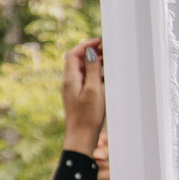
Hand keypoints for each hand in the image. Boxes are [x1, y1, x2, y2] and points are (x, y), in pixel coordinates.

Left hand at [62, 37, 106, 154]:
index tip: (99, 42)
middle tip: (107, 50)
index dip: (85, 45)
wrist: (81, 137)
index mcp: (70, 79)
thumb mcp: (93, 90)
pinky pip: (87, 81)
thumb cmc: (88, 116)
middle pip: (77, 61)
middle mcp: (69, 83)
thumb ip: (92, 70)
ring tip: (109, 61)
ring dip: (95, 64)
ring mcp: (74, 90)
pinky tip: (107, 77)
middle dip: (91, 53)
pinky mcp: (79, 97)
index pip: (72, 54)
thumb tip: (90, 52)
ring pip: (83, 71)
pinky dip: (96, 75)